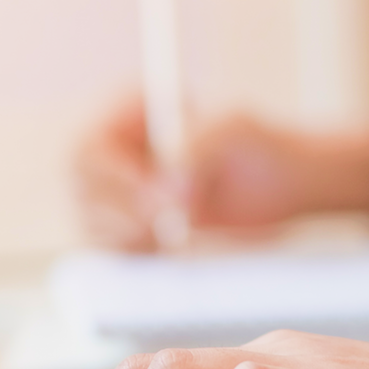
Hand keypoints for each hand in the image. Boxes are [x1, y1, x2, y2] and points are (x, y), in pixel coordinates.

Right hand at [72, 95, 368, 251]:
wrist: (284, 186)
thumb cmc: (261, 144)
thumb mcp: (235, 131)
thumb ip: (199, 148)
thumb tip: (173, 191)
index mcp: (131, 114)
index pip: (89, 150)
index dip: (111, 180)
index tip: (151, 198)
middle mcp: (117, 153)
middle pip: (84, 191)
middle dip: (121, 213)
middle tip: (166, 226)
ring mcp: (121, 193)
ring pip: (94, 224)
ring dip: (130, 236)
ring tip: (178, 231)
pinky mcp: (133, 229)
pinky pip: (114, 249)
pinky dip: (138, 254)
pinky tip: (171, 247)